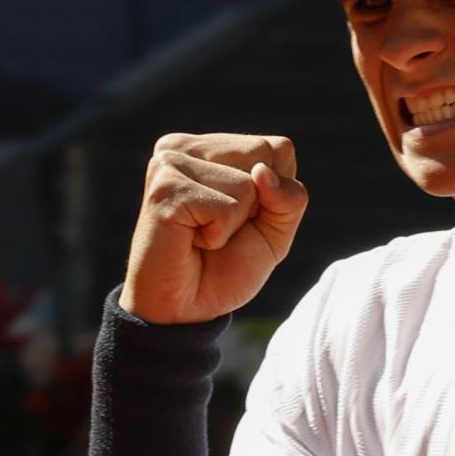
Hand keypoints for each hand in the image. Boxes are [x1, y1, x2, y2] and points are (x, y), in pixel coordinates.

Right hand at [120, 132, 308, 323]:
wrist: (184, 309)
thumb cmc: (223, 267)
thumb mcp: (275, 231)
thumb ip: (289, 197)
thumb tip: (261, 171)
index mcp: (208, 147)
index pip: (277, 147)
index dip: (275, 194)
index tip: (240, 218)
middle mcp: (184, 146)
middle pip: (264, 156)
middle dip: (256, 206)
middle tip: (218, 229)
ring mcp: (170, 163)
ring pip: (248, 183)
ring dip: (234, 224)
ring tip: (202, 235)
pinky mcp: (165, 189)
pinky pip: (226, 208)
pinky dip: (218, 236)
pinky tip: (191, 241)